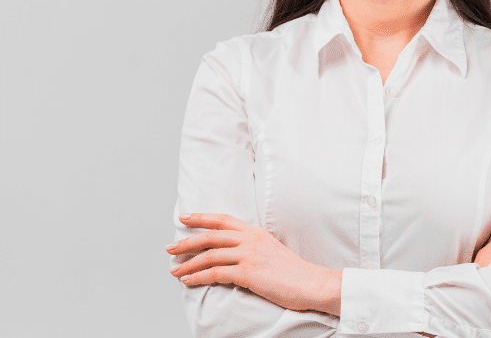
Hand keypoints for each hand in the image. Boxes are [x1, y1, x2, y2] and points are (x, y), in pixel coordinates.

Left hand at [167, 213, 341, 315]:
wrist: (311, 283)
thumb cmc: (293, 272)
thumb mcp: (272, 250)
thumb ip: (253, 247)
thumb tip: (232, 253)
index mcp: (256, 232)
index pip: (223, 219)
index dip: (201, 217)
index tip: (184, 218)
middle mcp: (251, 239)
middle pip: (210, 236)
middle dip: (186, 242)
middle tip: (170, 249)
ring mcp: (249, 255)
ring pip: (209, 255)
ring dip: (187, 264)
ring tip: (174, 271)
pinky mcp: (247, 272)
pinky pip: (214, 273)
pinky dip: (197, 277)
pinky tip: (188, 281)